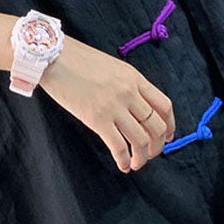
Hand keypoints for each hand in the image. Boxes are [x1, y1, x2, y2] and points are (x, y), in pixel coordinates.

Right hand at [39, 35, 174, 172]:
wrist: (54, 57)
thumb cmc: (78, 60)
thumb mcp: (112, 67)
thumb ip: (127, 85)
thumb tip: (135, 108)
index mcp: (134, 78)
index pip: (164, 105)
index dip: (169, 125)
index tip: (167, 136)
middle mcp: (129, 93)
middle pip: (156, 126)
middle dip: (157, 145)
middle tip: (151, 153)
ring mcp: (114, 106)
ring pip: (140, 139)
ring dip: (142, 157)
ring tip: (137, 163)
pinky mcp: (97, 119)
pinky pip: (118, 146)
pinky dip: (124, 160)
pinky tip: (123, 165)